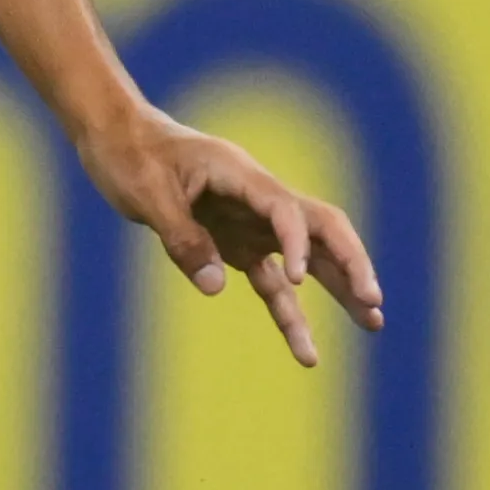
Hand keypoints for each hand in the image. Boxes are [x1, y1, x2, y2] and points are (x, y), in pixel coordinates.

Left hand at [81, 110, 384, 368]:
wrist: (117, 137)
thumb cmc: (130, 156)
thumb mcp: (147, 195)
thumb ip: (182, 238)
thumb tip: (217, 286)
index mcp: (241, 176)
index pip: (287, 209)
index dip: (299, 243)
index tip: (297, 278)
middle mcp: (258, 200)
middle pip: (321, 229)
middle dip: (351, 264)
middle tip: (373, 301)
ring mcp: (252, 224)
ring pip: (309, 260)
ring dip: (339, 291)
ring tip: (373, 325)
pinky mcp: (237, 245)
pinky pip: (272, 284)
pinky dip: (290, 314)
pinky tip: (307, 352)